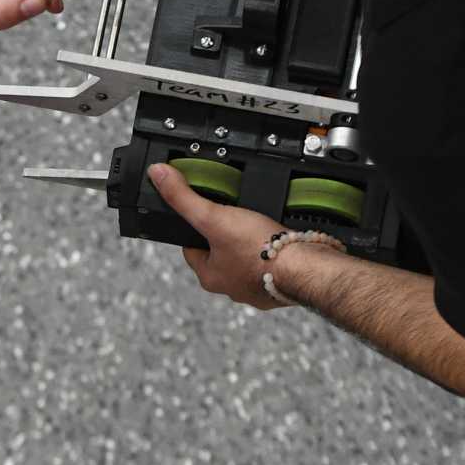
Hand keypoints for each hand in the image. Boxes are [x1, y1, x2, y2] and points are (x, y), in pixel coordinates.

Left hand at [148, 161, 298, 309]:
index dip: (195, 229)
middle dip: (226, 237)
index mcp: (210, 276)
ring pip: (247, 261)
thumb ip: (184, 198)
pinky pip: (273, 265)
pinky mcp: (281, 285)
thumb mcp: (214, 217)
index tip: (203, 216)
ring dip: (251, 245)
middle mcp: (232, 287)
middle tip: (235, 217)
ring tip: (258, 226)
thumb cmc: (260, 250)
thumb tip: (158, 176)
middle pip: (220, 254)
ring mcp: (258, 287)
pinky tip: (280, 239)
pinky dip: (275, 253)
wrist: (306, 268)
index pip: (192, 249)